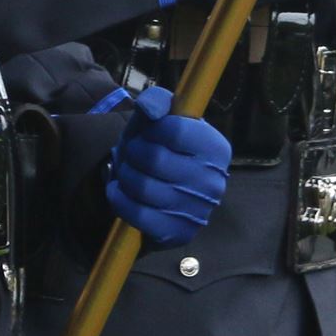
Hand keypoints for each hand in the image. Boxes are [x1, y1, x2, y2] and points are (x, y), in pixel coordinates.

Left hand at [104, 85, 231, 245]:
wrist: (163, 188)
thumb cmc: (162, 146)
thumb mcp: (160, 118)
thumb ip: (157, 101)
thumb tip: (149, 108)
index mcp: (216, 148)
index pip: (174, 130)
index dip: (151, 128)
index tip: (148, 132)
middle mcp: (214, 182)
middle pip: (154, 159)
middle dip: (133, 151)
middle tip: (133, 152)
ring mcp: (199, 211)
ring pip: (142, 187)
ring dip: (124, 174)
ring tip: (128, 170)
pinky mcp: (179, 234)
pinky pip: (137, 215)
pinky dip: (119, 199)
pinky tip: (120, 190)